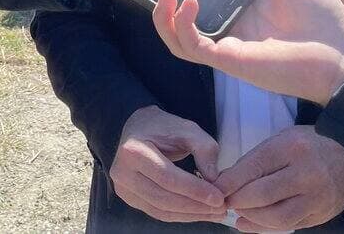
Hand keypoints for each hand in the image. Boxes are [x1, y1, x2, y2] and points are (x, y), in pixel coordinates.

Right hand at [108, 105, 225, 223]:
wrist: (138, 128)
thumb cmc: (162, 127)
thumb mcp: (186, 128)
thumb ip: (203, 149)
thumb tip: (213, 179)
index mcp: (133, 151)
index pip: (167, 177)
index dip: (194, 190)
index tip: (218, 197)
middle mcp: (122, 172)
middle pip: (164, 197)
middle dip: (195, 206)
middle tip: (221, 207)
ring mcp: (123, 188)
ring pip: (161, 210)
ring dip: (191, 214)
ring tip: (214, 212)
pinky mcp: (130, 198)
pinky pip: (158, 212)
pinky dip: (181, 215)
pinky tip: (198, 212)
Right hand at [152, 0, 343, 104]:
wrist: (341, 49)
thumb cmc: (321, 13)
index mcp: (244, 12)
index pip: (205, 4)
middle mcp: (232, 30)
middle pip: (184, 27)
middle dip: (164, 11)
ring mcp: (229, 46)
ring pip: (180, 41)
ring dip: (165, 20)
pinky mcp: (229, 59)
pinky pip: (193, 46)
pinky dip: (184, 25)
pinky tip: (190, 2)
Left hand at [214, 126, 343, 231]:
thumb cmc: (309, 145)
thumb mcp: (282, 140)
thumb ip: (257, 160)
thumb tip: (226, 181)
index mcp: (292, 148)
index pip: (255, 167)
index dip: (231, 182)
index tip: (215, 189)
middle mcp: (306, 174)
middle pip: (263, 195)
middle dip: (238, 201)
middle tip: (224, 202)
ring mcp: (317, 198)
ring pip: (278, 217)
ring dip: (252, 219)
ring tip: (238, 215)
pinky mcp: (321, 215)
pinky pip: (290, 226)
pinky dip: (267, 228)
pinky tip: (251, 224)